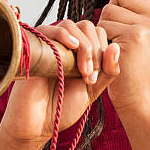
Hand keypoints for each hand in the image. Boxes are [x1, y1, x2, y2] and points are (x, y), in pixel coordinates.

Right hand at [0, 20, 120, 149]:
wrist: (37, 123)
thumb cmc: (63, 107)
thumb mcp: (93, 89)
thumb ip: (108, 70)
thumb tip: (116, 47)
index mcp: (79, 51)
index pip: (98, 33)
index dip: (103, 50)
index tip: (96, 76)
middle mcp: (64, 44)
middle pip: (87, 26)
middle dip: (95, 49)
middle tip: (89, 75)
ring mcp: (48, 43)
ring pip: (71, 25)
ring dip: (83, 46)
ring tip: (82, 71)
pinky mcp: (33, 46)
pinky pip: (49, 29)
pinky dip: (64, 35)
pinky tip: (72, 48)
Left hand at [97, 0, 149, 112]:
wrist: (139, 98)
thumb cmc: (134, 69)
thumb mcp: (145, 38)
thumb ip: (138, 14)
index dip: (118, 5)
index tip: (121, 27)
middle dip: (110, 13)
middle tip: (116, 37)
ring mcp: (148, 27)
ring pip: (108, 10)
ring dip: (104, 29)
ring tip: (115, 49)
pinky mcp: (134, 37)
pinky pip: (104, 26)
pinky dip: (101, 41)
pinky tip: (111, 55)